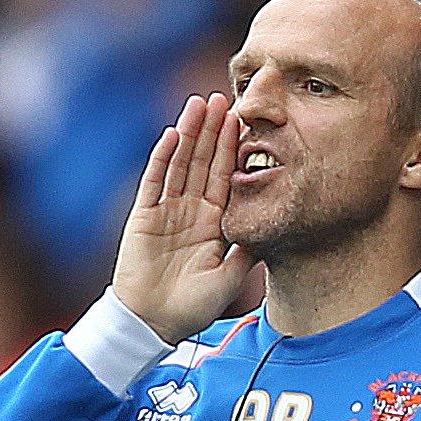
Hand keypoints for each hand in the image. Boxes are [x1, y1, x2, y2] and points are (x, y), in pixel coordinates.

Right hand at [113, 92, 254, 343]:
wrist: (155, 323)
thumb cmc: (193, 305)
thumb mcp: (233, 275)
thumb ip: (249, 247)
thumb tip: (277, 221)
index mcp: (214, 222)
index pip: (225, 176)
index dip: (233, 148)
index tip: (242, 119)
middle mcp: (191, 210)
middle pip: (203, 161)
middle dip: (212, 130)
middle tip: (222, 97)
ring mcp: (166, 210)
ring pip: (180, 163)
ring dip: (190, 134)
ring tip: (199, 104)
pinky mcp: (144, 216)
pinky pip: (154, 181)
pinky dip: (163, 157)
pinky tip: (174, 134)